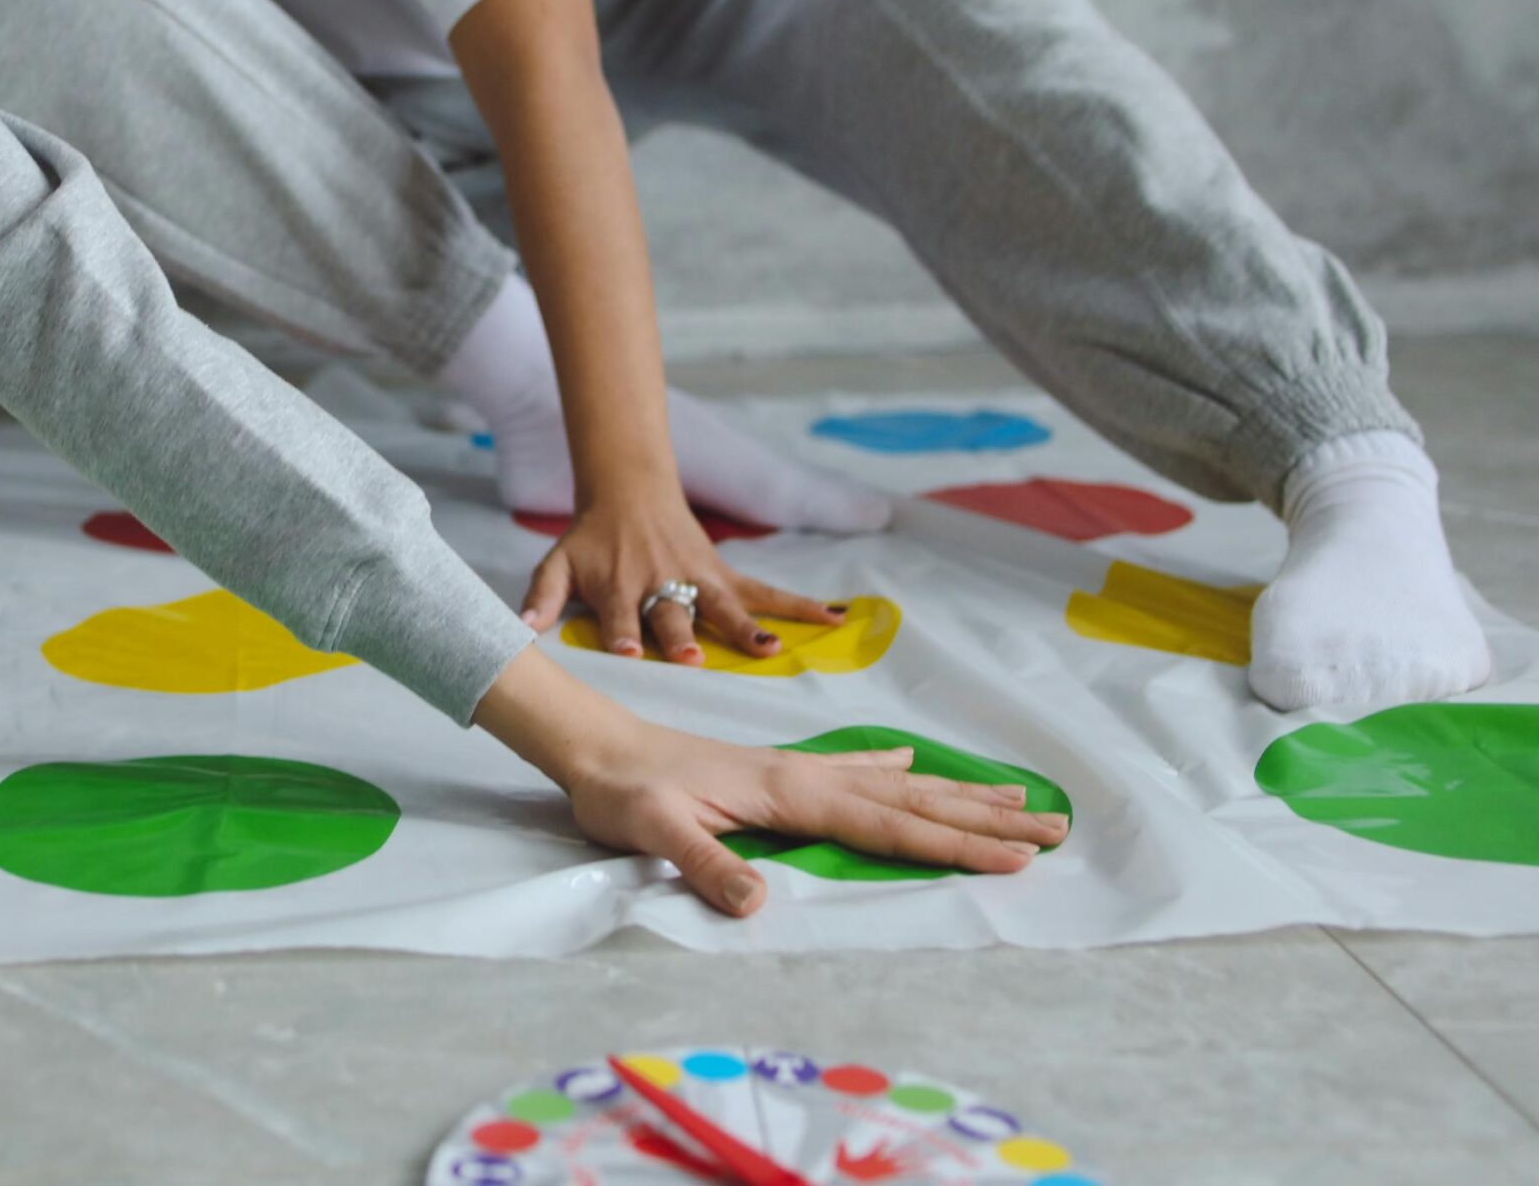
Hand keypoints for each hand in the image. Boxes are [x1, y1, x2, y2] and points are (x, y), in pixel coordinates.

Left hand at [473, 650, 1068, 915]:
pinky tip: (910, 764)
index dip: (954, 846)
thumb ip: (706, 865)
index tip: (1018, 859)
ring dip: (956, 794)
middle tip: (1058, 828)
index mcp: (790, 794)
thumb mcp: (653, 832)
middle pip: (913, 801)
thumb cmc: (620, 791)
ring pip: (895, 785)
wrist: (591, 744)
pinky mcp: (775, 773)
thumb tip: (759, 905)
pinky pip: (853, 771)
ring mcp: (793, 771)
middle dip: (986, 819)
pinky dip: (893, 770)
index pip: (889, 827)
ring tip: (1017, 798)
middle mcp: (805, 777)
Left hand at [521, 484, 843, 664]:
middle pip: (673, 614)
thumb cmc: (590, 541)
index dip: (624, 635)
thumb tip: (517, 631)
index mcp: (618, 588)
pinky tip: (838, 617)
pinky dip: (801, 605)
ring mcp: (697, 578)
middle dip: (684, 636)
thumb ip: (538, 599)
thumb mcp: (557, 564)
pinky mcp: (724, 573)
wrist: (627, 491)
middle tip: (696, 658)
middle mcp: (660, 584)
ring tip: (772, 650)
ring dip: (747, 627)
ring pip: (726, 605)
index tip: (631, 654)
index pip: (619, 617)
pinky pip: (766, 591)